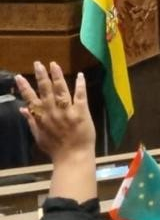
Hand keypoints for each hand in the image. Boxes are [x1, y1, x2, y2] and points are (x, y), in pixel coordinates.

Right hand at [16, 63, 96, 203]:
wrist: (73, 156)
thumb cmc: (55, 148)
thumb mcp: (39, 136)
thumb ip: (31, 121)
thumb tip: (21, 108)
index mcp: (41, 118)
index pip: (31, 99)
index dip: (25, 87)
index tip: (19, 76)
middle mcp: (53, 112)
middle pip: (45, 91)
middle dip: (41, 76)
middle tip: (37, 63)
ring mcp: (67, 111)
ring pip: (61, 90)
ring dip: (57, 76)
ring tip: (54, 64)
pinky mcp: (81, 112)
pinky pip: (80, 96)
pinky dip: (80, 85)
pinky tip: (80, 75)